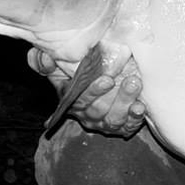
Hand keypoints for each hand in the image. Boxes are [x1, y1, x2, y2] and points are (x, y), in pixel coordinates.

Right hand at [27, 45, 145, 136]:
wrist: (101, 81)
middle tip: (130, 81)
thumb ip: (46, 62)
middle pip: (99, 110)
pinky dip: (135, 117)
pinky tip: (141, 107)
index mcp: (73, 100)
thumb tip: (43, 58)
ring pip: (114, 118)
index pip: (80, 99)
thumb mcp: (61, 67)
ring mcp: (104, 122)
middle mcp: (87, 114)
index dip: (93, 91)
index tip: (107, 79)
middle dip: (115, 97)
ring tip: (136, 85)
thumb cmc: (80, 73)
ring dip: (126, 102)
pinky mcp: (121, 126)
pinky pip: (128, 126)